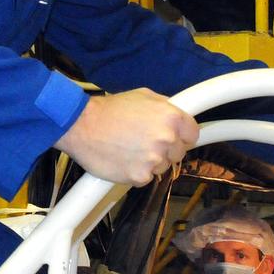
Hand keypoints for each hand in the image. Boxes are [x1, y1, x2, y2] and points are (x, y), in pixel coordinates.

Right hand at [56, 89, 198, 185]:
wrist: (81, 126)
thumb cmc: (109, 110)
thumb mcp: (142, 96)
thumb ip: (164, 106)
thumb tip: (177, 113)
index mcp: (171, 117)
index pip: (193, 134)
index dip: (182, 136)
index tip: (174, 137)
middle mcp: (167, 139)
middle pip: (178, 153)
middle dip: (165, 149)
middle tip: (143, 141)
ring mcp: (154, 159)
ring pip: (162, 166)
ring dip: (150, 161)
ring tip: (129, 148)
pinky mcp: (140, 176)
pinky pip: (146, 178)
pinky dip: (136, 171)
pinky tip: (122, 159)